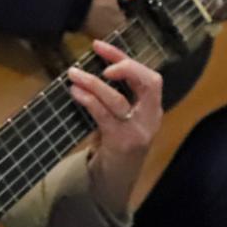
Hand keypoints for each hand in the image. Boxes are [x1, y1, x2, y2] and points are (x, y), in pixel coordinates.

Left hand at [68, 40, 164, 212]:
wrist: (115, 180)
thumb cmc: (115, 141)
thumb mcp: (121, 116)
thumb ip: (115, 94)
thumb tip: (88, 66)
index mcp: (153, 107)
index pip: (148, 75)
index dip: (124, 58)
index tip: (99, 46)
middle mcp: (151, 117)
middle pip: (149, 83)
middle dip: (125, 66)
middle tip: (100, 63)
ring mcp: (138, 131)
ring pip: (119, 100)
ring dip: (94, 84)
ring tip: (74, 74)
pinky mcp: (122, 142)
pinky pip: (104, 115)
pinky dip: (89, 100)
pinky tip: (76, 92)